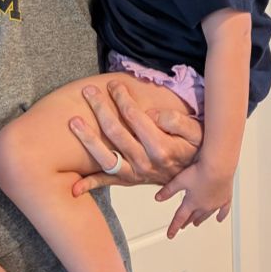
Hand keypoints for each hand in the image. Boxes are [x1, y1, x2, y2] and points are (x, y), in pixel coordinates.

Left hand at [69, 81, 201, 194]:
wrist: (197, 177)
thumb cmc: (194, 149)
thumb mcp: (196, 132)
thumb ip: (176, 121)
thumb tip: (151, 114)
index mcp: (161, 148)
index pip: (134, 117)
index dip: (122, 98)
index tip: (114, 85)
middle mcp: (145, 163)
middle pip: (116, 132)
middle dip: (100, 109)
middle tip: (88, 91)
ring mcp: (135, 173)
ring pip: (105, 157)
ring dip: (88, 139)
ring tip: (73, 121)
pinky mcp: (128, 180)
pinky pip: (106, 182)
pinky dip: (89, 184)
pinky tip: (73, 186)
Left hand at [155, 160, 232, 238]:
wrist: (219, 166)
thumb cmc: (200, 171)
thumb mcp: (179, 180)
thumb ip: (168, 190)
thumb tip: (158, 198)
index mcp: (192, 202)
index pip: (180, 218)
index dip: (174, 227)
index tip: (170, 235)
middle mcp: (204, 206)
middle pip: (193, 216)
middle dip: (186, 221)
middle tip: (183, 226)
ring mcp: (216, 203)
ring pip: (207, 215)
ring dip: (200, 219)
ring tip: (196, 223)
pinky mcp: (225, 198)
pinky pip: (224, 210)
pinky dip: (221, 215)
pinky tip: (219, 219)